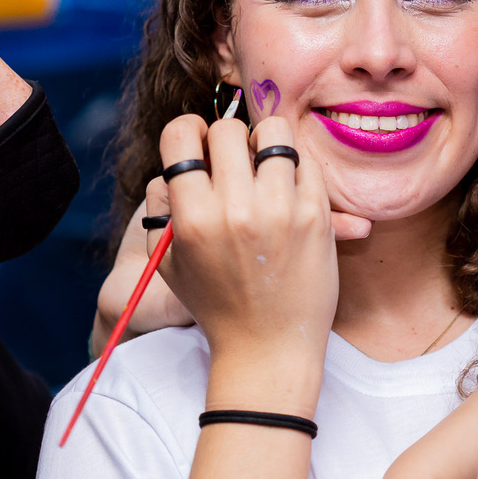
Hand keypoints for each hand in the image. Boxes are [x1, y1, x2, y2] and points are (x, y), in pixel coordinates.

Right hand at [89, 150, 373, 353]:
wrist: (268, 348)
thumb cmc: (215, 304)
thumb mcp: (168, 263)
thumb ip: (161, 209)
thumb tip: (175, 163)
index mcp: (192, 217)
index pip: (181, 135)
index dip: (187, 132)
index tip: (198, 144)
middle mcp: (235, 208)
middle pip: (227, 129)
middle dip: (227, 139)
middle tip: (234, 161)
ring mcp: (280, 209)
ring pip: (274, 132)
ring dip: (265, 145)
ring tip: (264, 166)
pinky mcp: (316, 214)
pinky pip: (306, 159)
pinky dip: (295, 165)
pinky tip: (288, 187)